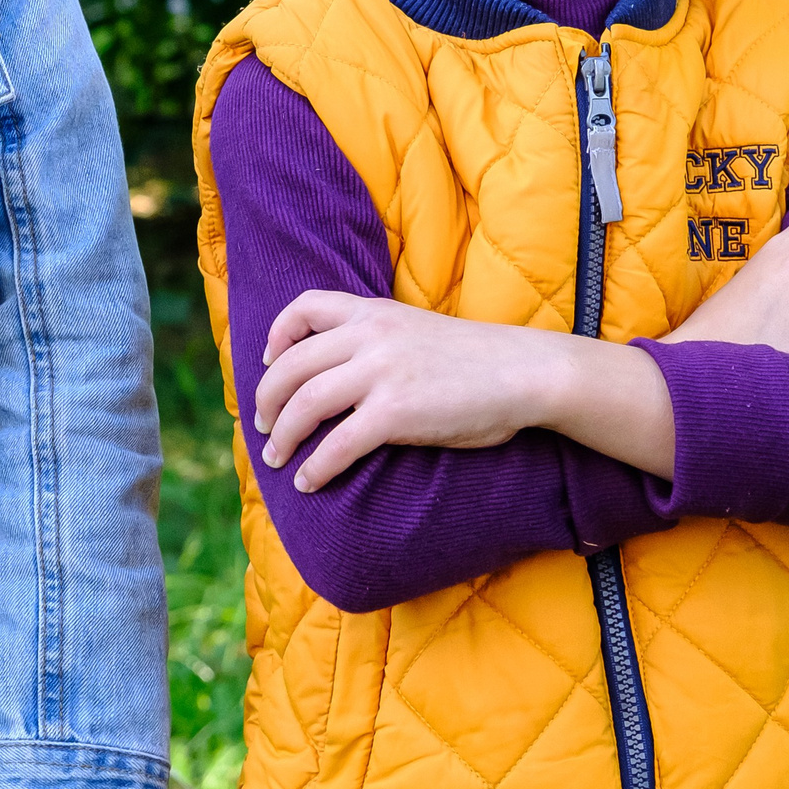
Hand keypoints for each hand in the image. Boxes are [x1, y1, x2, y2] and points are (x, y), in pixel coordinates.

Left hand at [254, 293, 674, 487]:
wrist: (526, 372)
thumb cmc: (477, 359)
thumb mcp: (416, 330)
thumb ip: (377, 339)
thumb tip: (341, 369)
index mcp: (374, 312)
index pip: (304, 307)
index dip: (277, 335)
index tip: (267, 361)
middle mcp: (369, 337)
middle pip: (291, 365)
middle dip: (267, 400)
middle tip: (263, 427)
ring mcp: (380, 374)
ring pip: (305, 405)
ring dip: (283, 437)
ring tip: (276, 460)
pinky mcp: (395, 413)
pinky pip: (338, 444)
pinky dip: (316, 466)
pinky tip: (310, 481)